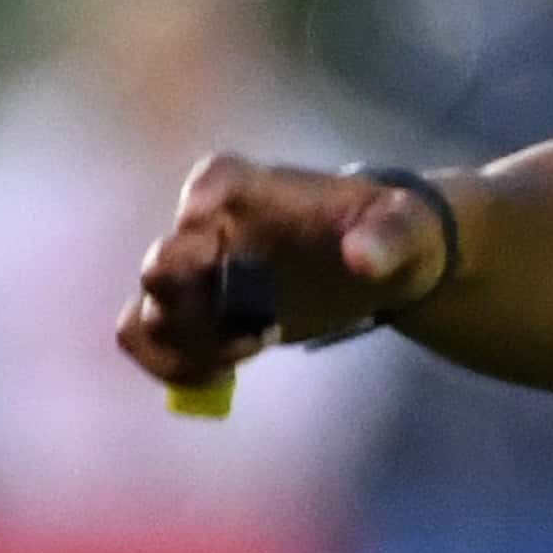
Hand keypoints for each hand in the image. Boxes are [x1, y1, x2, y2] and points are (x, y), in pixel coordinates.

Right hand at [114, 154, 450, 386]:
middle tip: (243, 324)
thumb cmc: (391, 226)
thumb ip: (389, 235)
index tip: (204, 218)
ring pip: (145, 312)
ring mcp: (199, 278)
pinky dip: (172, 367)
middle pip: (165, 257)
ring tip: (243, 352)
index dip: (203, 198)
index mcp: (257, 188)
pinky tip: (224, 374)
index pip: (217, 179)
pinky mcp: (200, 320)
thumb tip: (360, 258)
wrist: (383, 262)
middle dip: (182, 293)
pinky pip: (151, 344)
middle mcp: (212, 229)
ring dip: (179, 342)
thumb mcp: (407, 225)